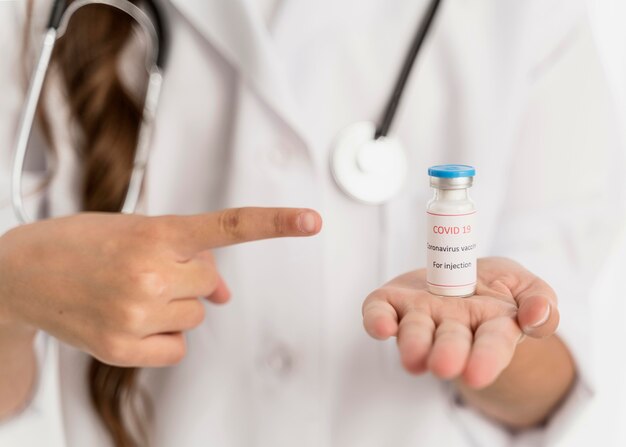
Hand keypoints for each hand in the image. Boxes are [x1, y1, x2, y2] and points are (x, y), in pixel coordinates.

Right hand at [0, 208, 320, 366]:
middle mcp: (150, 271)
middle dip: (188, 278)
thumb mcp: (138, 232)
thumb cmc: (82, 244)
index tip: (312, 221)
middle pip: (211, 285)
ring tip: (130, 292)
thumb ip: (189, 254)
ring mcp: (136, 311)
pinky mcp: (121, 347)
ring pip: (197, 316)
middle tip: (145, 268)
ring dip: (173, 306)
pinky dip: (162, 337)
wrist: (20, 273)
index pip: (229, 226)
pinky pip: (177, 348)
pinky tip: (128, 319)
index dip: (276, 223)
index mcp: (157, 231)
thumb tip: (225, 294)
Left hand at [362, 257, 557, 387]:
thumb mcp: (529, 287)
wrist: (461, 274)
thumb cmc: (499, 289)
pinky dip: (376, 320)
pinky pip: (379, 312)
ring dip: (413, 343)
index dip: (486, 359)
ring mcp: (419, 315)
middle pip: (449, 343)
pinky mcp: (391, 302)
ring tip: (413, 358)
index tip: (477, 373)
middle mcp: (452, 327)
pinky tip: (380, 327)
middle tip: (443, 366)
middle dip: (447, 354)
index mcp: (491, 327)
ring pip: (414, 332)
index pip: (492, 346)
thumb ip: (540, 301)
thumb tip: (537, 315)